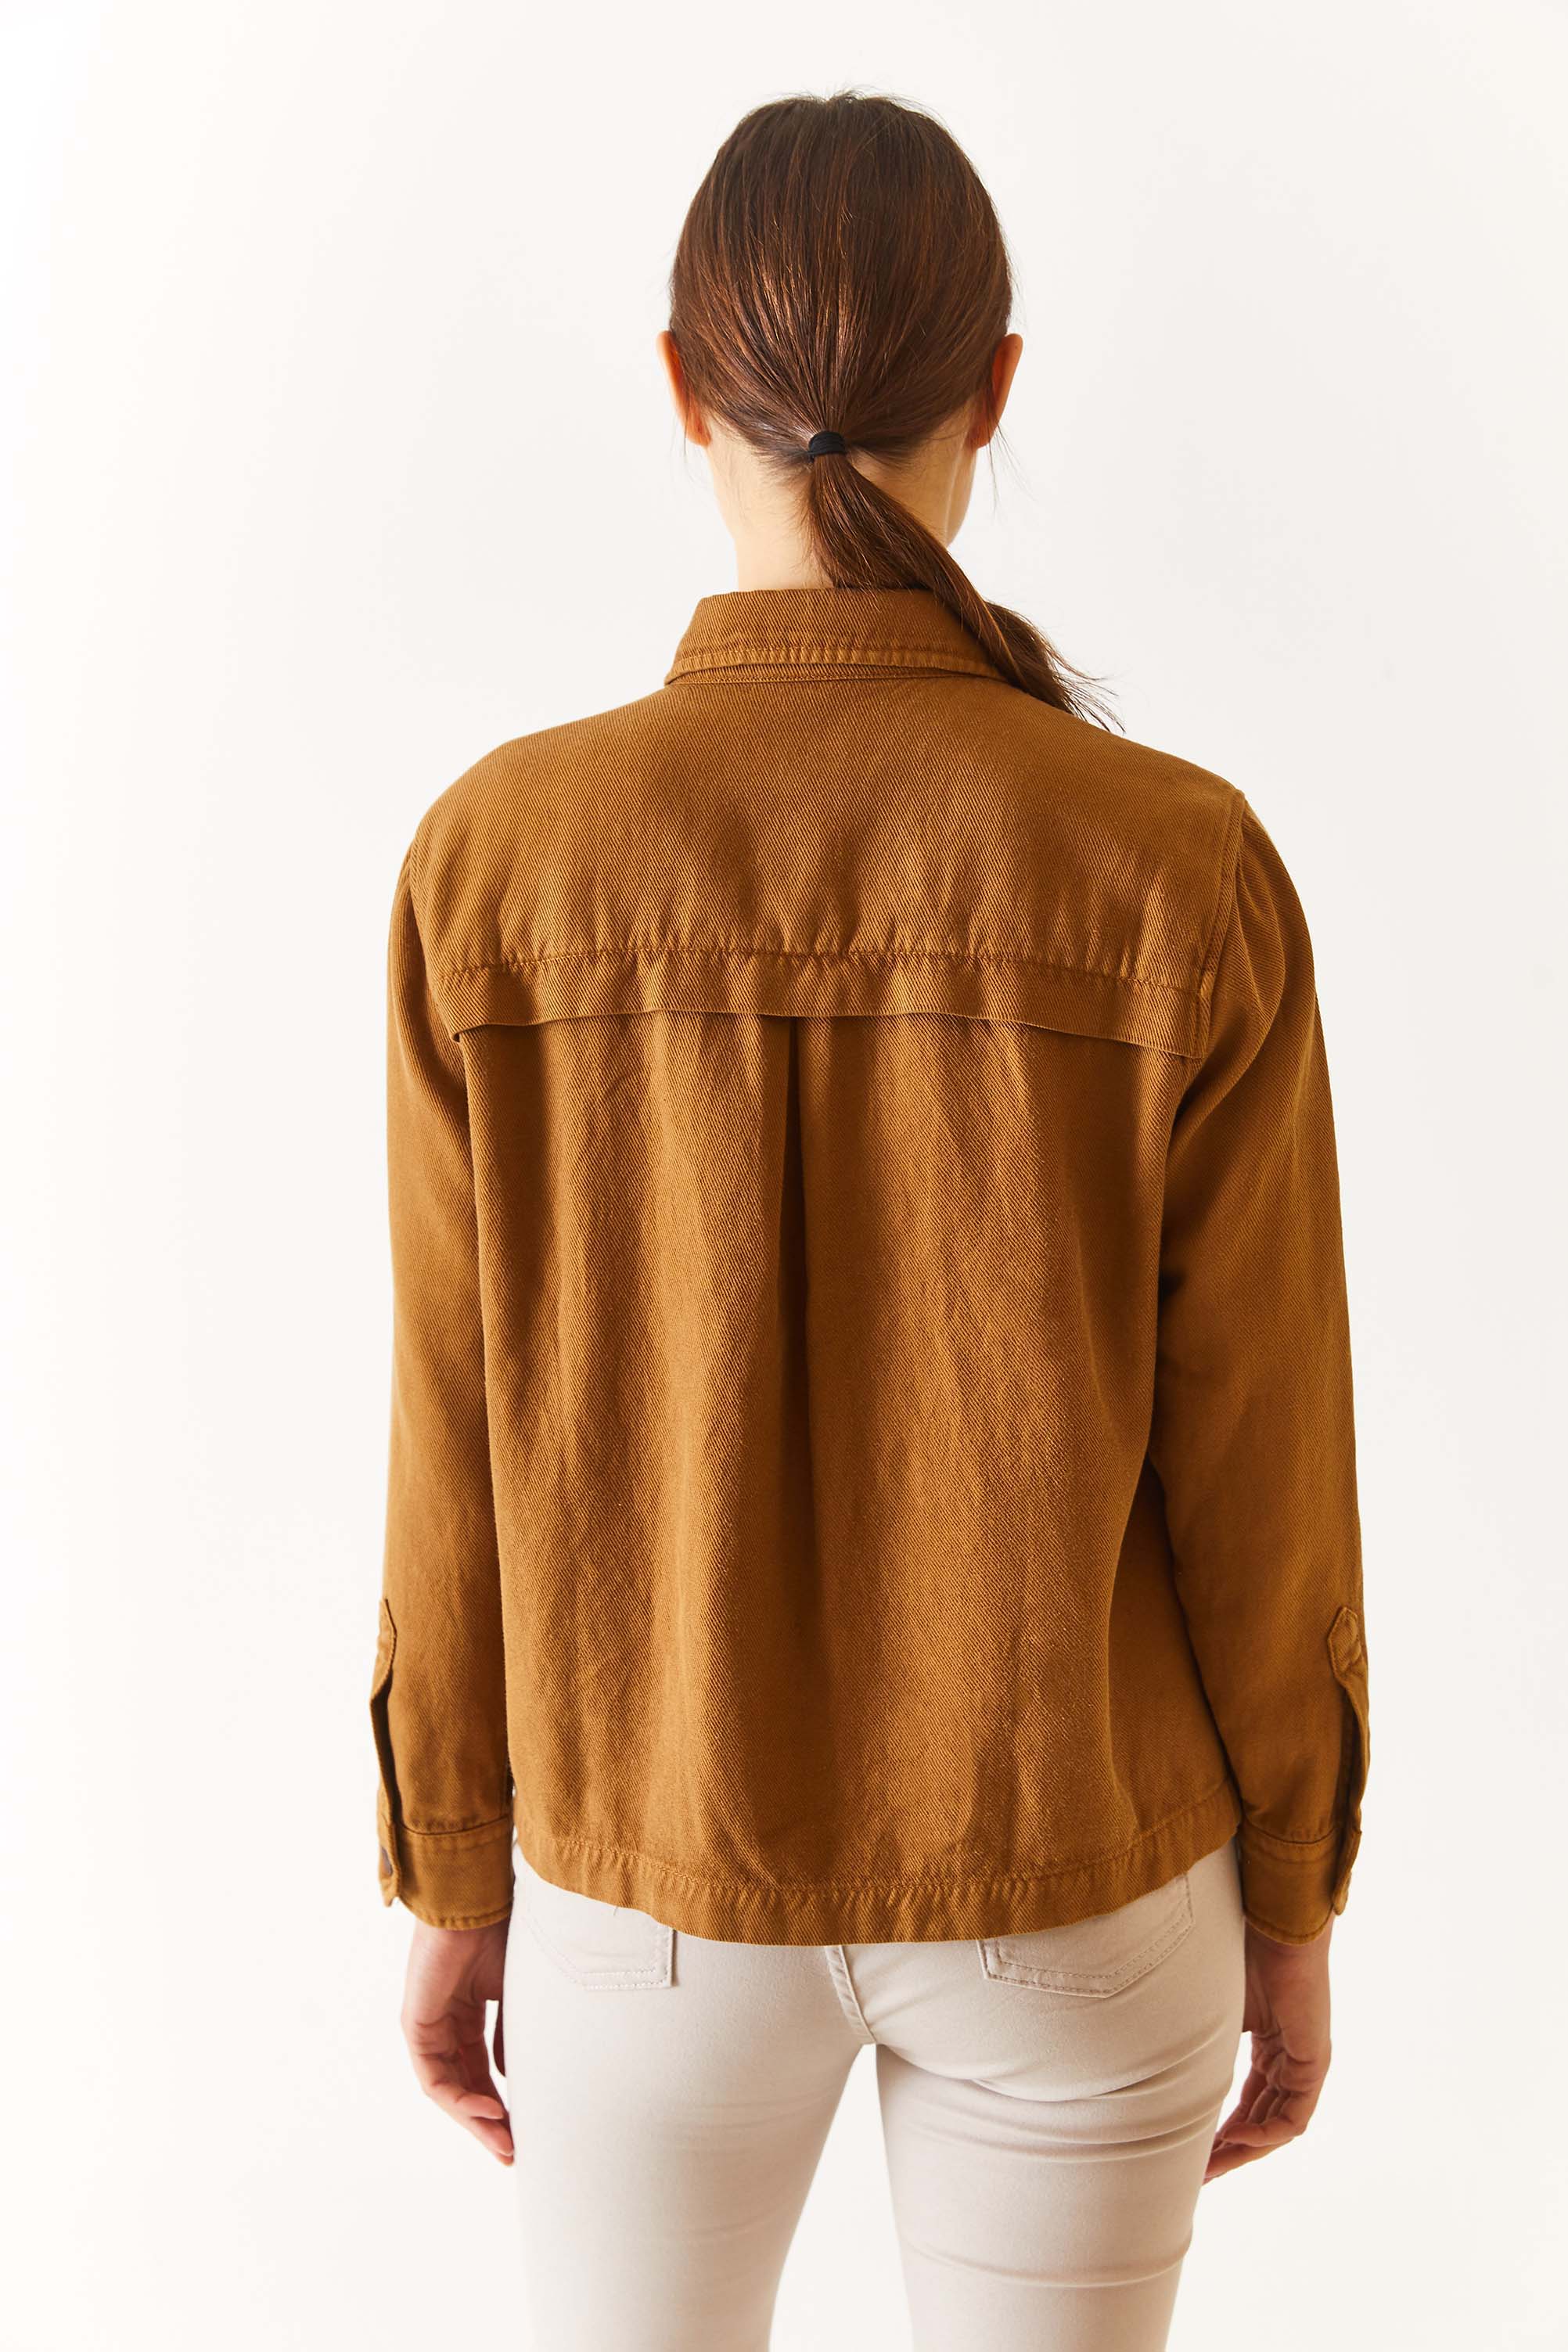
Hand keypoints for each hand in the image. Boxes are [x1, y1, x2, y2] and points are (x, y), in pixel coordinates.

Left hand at [400, 1917, 512, 2164]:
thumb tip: (510, 2079)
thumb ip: (510, 2037)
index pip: (481, 2071)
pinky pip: (434, 2077)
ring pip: (448, 2089)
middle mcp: (445, 2023)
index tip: (523, 2132)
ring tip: (504, 2143)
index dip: (501, 2104)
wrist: (479, 1900)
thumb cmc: (501, 1933)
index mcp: (467, 2012)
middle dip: (488, 2123)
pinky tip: (489, 2110)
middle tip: (512, 2153)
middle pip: (464, 2087)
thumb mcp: (515, 1994)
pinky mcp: (415, 2026)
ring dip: (475, 2120)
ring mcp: (428, 2026)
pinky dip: (459, 2099)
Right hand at [1205, 1912, 1331, 2180]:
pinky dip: (1266, 2132)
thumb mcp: (1210, 2009)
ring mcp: (1303, 2062)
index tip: (1191, 2151)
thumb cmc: (1238, 1951)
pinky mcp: (1314, 2062)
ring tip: (1211, 2166)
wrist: (1270, 1923)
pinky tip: (1236, 2136)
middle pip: (1261, 2119)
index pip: (1247, 2101)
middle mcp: (1288, 2058)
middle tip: (1198, 2174)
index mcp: (1268, 2043)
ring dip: (1245, 2149)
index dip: (1220, 2129)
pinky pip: (1293, 2116)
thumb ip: (1198, 2043)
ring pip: (1277, 2124)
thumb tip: (1152, 2066)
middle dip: (1230, 2149)